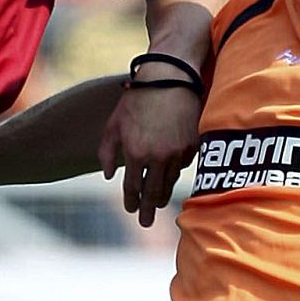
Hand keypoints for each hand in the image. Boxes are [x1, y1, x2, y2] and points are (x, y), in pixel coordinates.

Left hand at [97, 86, 201, 226]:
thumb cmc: (137, 100)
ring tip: (157, 203)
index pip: (132, 187)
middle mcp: (158, 158)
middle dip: (148, 209)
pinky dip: (175, 171)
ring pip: (170, 182)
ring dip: (163, 194)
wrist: (169, 79)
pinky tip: (169, 173)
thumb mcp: (113, 124)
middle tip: (146, 222)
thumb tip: (109, 177)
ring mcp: (178, 153)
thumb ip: (106, 153)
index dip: (131, 201)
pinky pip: (183, 166)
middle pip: (154, 193)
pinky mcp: (193, 146)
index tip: (130, 210)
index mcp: (135, 153)